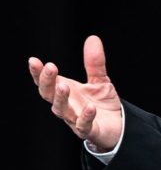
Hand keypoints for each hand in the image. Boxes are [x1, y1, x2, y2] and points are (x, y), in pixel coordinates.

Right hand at [28, 35, 123, 151]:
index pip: (47, 82)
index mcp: (66, 92)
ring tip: (64, 85)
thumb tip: (93, 38)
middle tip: (50, 68)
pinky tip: (90, 108)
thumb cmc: (102, 104)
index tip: (33, 60)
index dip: (38, 73)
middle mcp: (66, 106)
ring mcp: (75, 119)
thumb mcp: (99, 80)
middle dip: (48, 82)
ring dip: (61, 98)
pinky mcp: (89, 131)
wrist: (117, 126)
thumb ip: (94, 62)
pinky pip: (84, 126)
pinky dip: (85, 117)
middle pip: (49, 95)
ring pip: (61, 111)